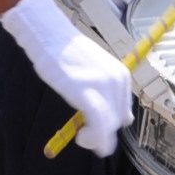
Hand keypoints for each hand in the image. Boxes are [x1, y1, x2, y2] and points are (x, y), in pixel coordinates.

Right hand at [0, 0, 131, 157]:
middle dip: (101, 132)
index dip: (109, 124)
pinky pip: (98, 128)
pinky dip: (91, 138)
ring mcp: (104, 88)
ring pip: (108, 127)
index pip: (123, 112)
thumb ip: (108, 91)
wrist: (49, 34)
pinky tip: (80, 136)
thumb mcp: (95, 69)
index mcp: (122, 75)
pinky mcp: (89, 96)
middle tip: (83, 134)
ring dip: (95, 139)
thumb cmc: (66, 51)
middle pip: (116, 121)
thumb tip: (125, 120)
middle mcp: (118, 82)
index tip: (94, 126)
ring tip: (81, 136)